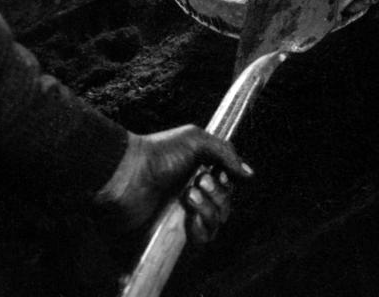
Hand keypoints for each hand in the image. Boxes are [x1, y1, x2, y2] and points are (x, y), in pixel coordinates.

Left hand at [94, 126, 253, 242]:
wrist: (129, 174)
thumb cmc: (159, 153)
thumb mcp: (196, 139)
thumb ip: (226, 153)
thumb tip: (249, 174)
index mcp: (199, 171)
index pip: (227, 184)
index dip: (227, 181)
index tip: (216, 172)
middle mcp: (194, 193)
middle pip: (226, 204)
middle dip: (218, 193)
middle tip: (197, 181)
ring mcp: (184, 215)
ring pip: (217, 222)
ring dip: (208, 208)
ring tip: (188, 195)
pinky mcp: (174, 233)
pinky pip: (202, 239)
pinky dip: (201, 228)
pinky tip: (189, 216)